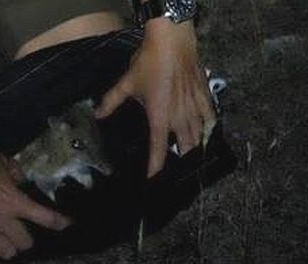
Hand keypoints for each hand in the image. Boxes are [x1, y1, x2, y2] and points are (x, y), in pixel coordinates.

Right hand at [0, 140, 70, 261]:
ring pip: (6, 253)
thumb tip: (21, 180)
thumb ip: (15, 173)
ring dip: (7, 248)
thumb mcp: (1, 160)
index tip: (66, 225)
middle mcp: (3, 219)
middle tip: (20, 233)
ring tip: (2, 241)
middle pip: (26, 243)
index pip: (46, 218)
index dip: (60, 223)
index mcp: (15, 200)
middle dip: (26, 239)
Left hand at [96, 20, 215, 176]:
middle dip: (182, 161)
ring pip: (199, 135)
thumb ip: (111, 102)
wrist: (172, 41)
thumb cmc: (148, 63)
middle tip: (177, 170)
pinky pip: (211, 118)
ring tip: (192, 158)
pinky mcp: (205, 96)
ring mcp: (195, 107)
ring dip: (195, 148)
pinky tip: (208, 133)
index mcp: (160, 117)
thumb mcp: (127, 84)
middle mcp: (180, 117)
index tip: (153, 179)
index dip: (156, 166)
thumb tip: (97, 114)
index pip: (159, 149)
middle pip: (185, 147)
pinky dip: (210, 128)